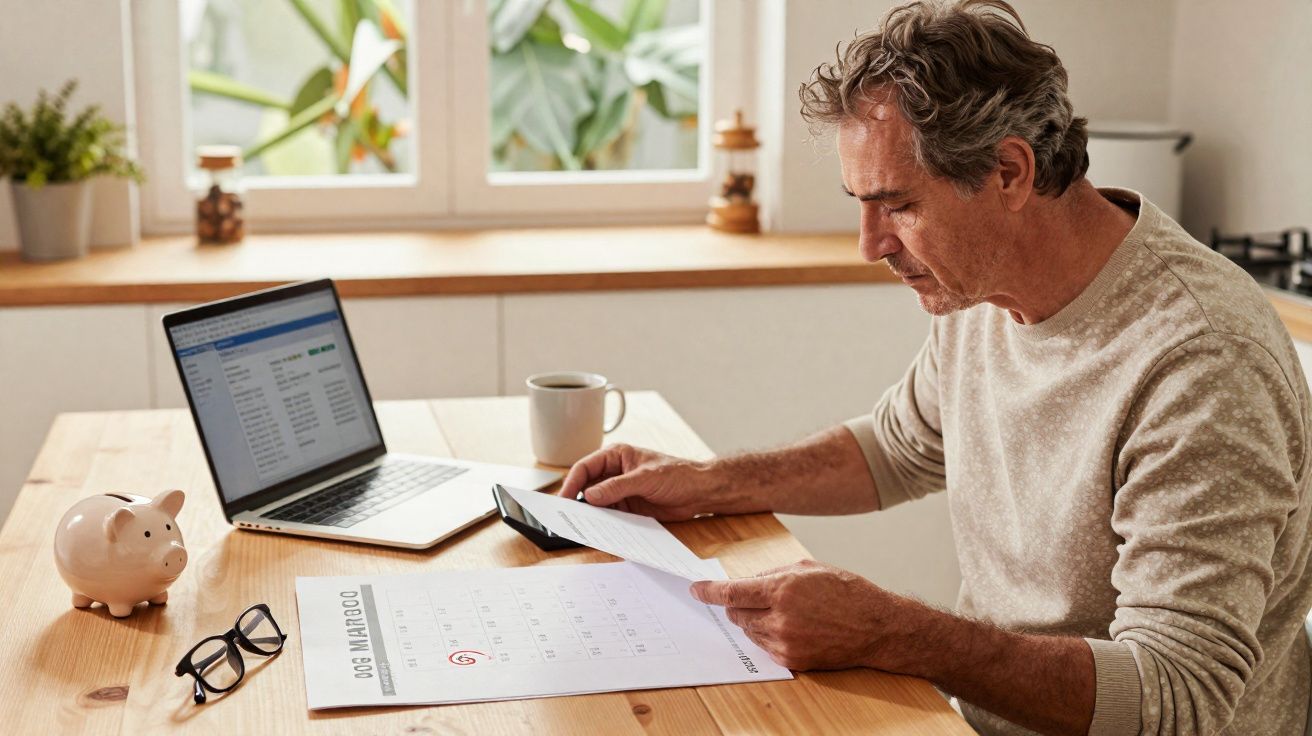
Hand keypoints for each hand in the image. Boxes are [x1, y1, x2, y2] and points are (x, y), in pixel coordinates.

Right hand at [557, 444, 728, 520]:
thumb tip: (590, 495)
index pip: (585, 468)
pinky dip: (603, 524)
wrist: (700, 492)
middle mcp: (614, 474)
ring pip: (596, 504)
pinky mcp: (628, 508)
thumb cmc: (678, 474)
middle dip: (576, 501)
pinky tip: (599, 531)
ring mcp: (620, 492)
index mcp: (616, 456)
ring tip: (580, 527)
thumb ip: (617, 486)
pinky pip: (610, 517)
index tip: (563, 499)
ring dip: (590, 515)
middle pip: (587, 487)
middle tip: (566, 516)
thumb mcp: (646, 477)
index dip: (571, 483)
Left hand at [690, 559, 915, 671]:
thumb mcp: (809, 568)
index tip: (696, 590)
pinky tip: (790, 626)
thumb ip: (773, 573)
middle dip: (737, 604)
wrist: (877, 627)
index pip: (732, 592)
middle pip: (736, 613)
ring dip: (753, 619)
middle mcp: (781, 617)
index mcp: (783, 589)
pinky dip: (768, 635)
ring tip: (782, 611)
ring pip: (748, 631)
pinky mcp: (792, 660)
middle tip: (751, 597)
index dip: (709, 592)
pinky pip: (764, 647)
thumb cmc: (847, 592)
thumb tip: (746, 581)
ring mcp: (785, 642)